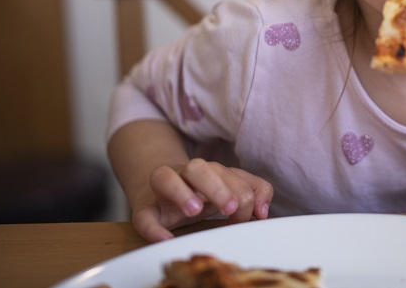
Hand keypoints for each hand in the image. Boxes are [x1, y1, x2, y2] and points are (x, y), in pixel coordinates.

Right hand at [131, 158, 273, 241]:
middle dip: (216, 186)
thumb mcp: (229, 188)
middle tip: (230, 209)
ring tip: (196, 211)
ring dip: (181, 193)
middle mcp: (184, 175)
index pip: (226, 172)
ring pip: (165, 177)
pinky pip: (143, 215)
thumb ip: (253, 191)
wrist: (157, 190)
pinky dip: (152, 228)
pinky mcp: (144, 209)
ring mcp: (161, 190)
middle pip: (198, 167)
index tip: (250, 214)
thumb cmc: (200, 191)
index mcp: (208, 171)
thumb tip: (263, 212)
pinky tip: (166, 238)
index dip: (241, 191)